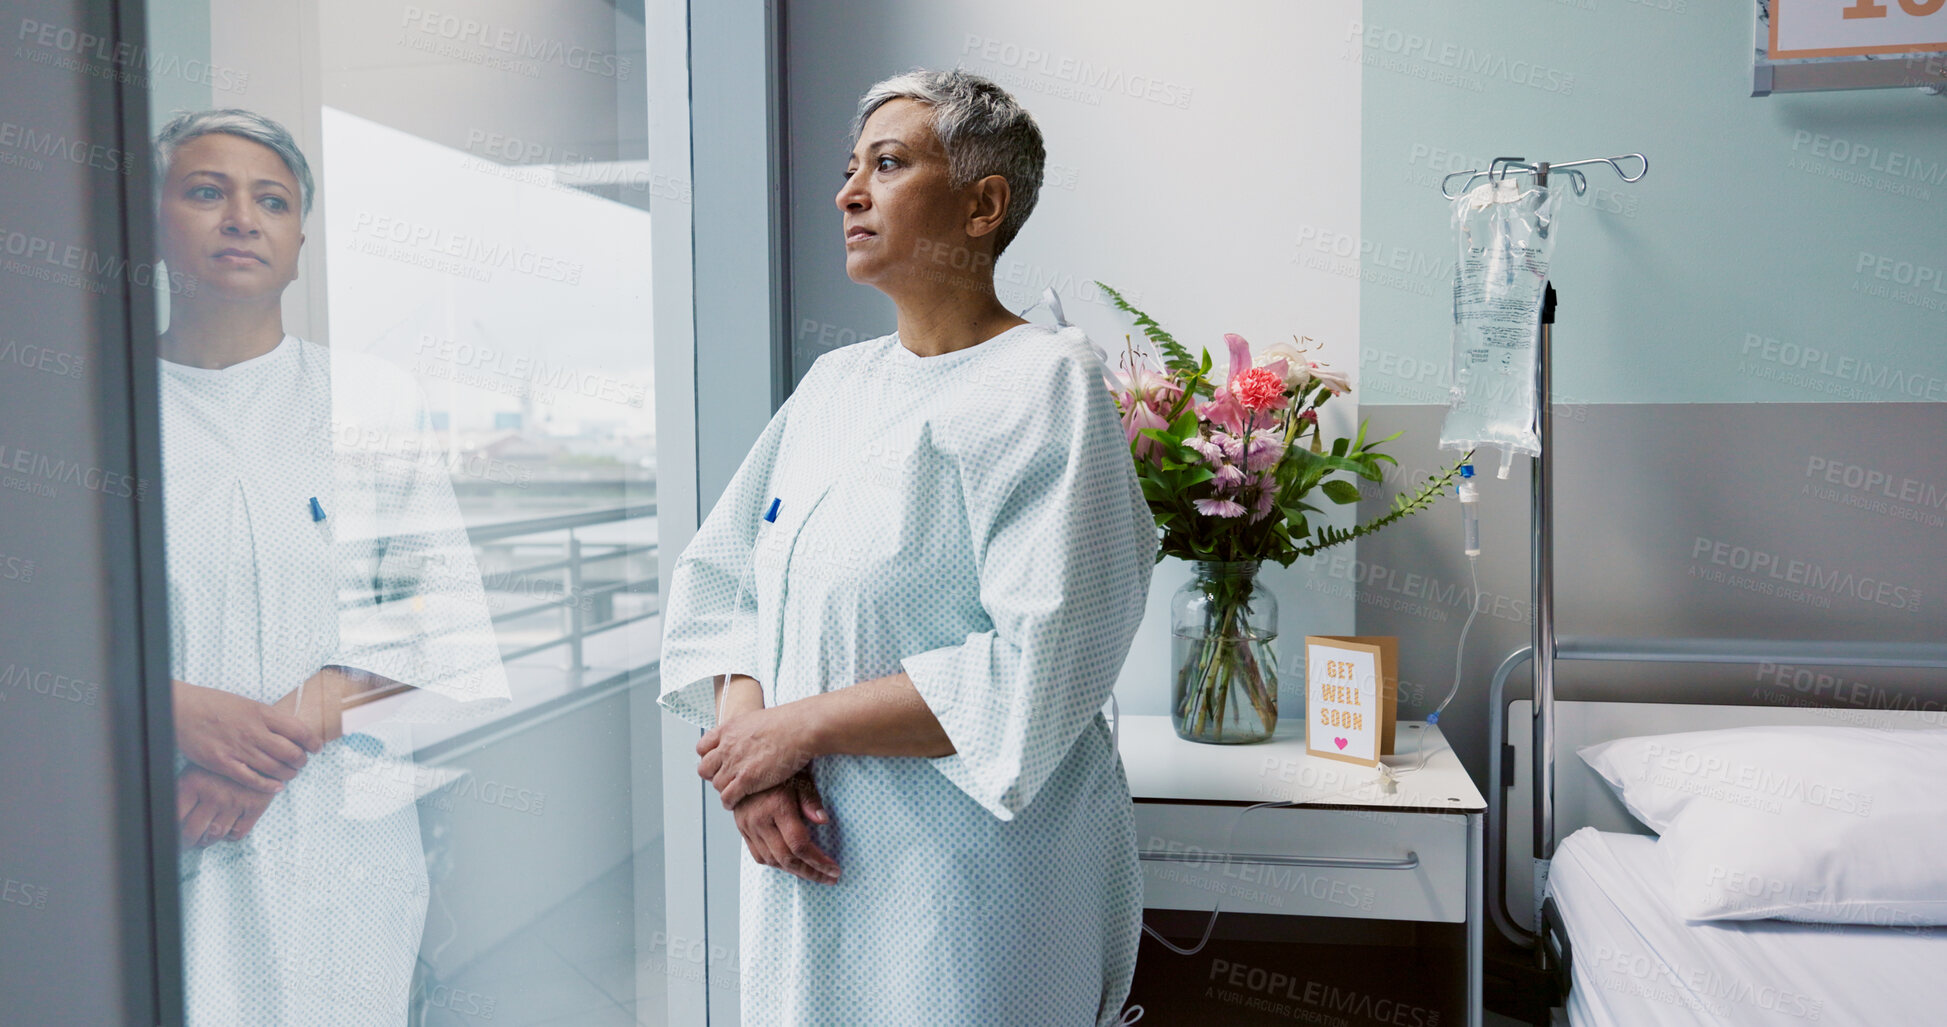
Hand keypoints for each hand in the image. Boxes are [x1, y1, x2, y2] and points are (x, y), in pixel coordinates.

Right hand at [173, 680, 323, 792]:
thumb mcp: (248, 704)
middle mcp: (254, 732)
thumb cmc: (215, 705)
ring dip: (288, 774)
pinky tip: (276, 787)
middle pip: (290, 752)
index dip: (313, 741)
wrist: (183, 710)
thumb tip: (291, 730)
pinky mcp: (223, 763)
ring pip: (274, 768)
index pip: (299, 730)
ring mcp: (239, 749)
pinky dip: (267, 786)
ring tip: (290, 774)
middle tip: (302, 763)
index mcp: (262, 713)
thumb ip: (268, 718)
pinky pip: (251, 779)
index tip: (317, 747)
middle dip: (302, 761)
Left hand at [177, 766, 276, 846]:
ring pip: (215, 834)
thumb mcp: (197, 768)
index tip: (174, 834)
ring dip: (208, 839)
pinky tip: (228, 827)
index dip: (173, 830)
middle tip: (187, 842)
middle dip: (188, 841)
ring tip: (205, 836)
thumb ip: (183, 790)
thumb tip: (172, 817)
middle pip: (192, 831)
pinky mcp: (256, 805)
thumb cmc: (223, 761)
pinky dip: (231, 835)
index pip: (175, 817)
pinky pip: (238, 833)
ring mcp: (235, 801)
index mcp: (193, 782)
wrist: (261, 749)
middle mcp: (213, 794)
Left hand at [697, 703, 814, 809]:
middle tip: (725, 779)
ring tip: (733, 794)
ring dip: (724, 790)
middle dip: (713, 775)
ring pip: (716, 784)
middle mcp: (726, 746)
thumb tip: (749, 737)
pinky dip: (729, 802)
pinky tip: (736, 803)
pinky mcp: (746, 779)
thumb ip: (746, 731)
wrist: (799, 728)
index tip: (718, 763)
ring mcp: (735, 764)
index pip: (703, 747)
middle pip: (705, 768)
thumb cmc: (788, 723)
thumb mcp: (757, 720)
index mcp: (728, 729)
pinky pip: (727, 796)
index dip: (709, 758)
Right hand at [733, 771, 838, 884]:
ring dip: (795, 870)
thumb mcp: (800, 776)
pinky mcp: (742, 828)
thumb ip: (811, 799)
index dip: (818, 861)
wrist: (746, 761)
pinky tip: (792, 864)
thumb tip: (823, 821)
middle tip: (829, 878)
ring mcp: (748, 826)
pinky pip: (759, 856)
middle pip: (786, 859)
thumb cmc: (780, 766)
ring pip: (772, 860)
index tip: (834, 869)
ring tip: (814, 872)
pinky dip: (777, 864)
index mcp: (777, 807)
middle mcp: (760, 820)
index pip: (799, 845)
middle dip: (811, 872)